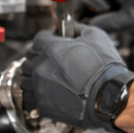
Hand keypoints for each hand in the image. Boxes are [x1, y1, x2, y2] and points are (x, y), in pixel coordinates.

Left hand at [19, 25, 133, 132]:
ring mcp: (40, 86)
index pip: (38, 39)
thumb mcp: (96, 37)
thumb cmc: (104, 69)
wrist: (109, 97)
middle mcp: (41, 67)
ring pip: (25, 78)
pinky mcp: (42, 104)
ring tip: (47, 78)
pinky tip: (45, 93)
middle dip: (39, 58)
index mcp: (51, 48)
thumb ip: (80, 29)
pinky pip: (29, 98)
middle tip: (52, 62)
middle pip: (29, 58)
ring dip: (34, 77)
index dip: (47, 40)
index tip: (53, 43)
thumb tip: (74, 28)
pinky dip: (34, 95)